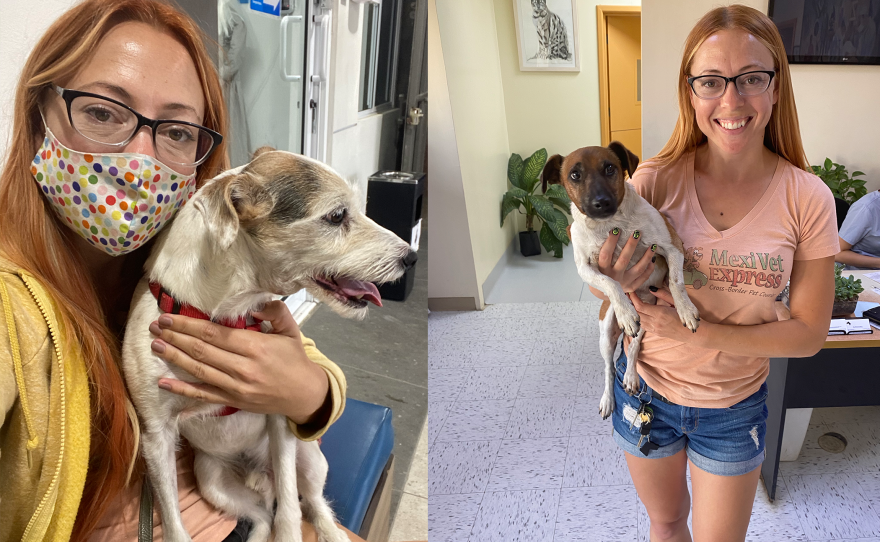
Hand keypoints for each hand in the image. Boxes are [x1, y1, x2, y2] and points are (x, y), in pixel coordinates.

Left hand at [149, 300, 329, 424]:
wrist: (304, 394)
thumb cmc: (295, 360)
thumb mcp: (291, 331)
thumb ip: (275, 312)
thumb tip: (255, 304)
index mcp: (255, 347)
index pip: (215, 334)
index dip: (189, 326)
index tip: (169, 318)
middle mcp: (242, 368)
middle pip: (202, 351)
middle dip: (175, 338)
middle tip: (155, 327)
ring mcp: (236, 387)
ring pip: (198, 371)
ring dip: (174, 358)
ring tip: (156, 346)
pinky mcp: (233, 401)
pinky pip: (204, 395)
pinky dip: (183, 390)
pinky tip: (163, 383)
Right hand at [590, 229, 655, 297]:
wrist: (602, 292)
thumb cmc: (598, 274)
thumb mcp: (593, 266)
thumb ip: (598, 255)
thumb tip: (606, 234)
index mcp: (602, 271)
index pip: (605, 255)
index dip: (610, 242)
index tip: (616, 230)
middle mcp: (613, 277)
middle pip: (624, 260)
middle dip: (631, 245)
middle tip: (637, 233)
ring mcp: (624, 283)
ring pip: (638, 269)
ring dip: (646, 257)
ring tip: (652, 246)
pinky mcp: (631, 287)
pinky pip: (643, 278)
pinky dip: (649, 269)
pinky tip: (653, 259)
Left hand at [628, 287, 689, 340]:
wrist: (693, 333)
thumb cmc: (687, 316)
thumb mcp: (676, 302)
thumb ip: (663, 295)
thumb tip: (651, 289)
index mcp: (660, 313)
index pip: (640, 306)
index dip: (633, 299)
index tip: (630, 292)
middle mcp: (655, 322)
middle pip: (637, 314)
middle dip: (631, 305)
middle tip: (628, 296)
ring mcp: (655, 329)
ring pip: (638, 321)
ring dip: (634, 313)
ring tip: (632, 304)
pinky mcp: (656, 333)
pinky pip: (643, 326)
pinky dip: (639, 319)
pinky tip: (639, 314)